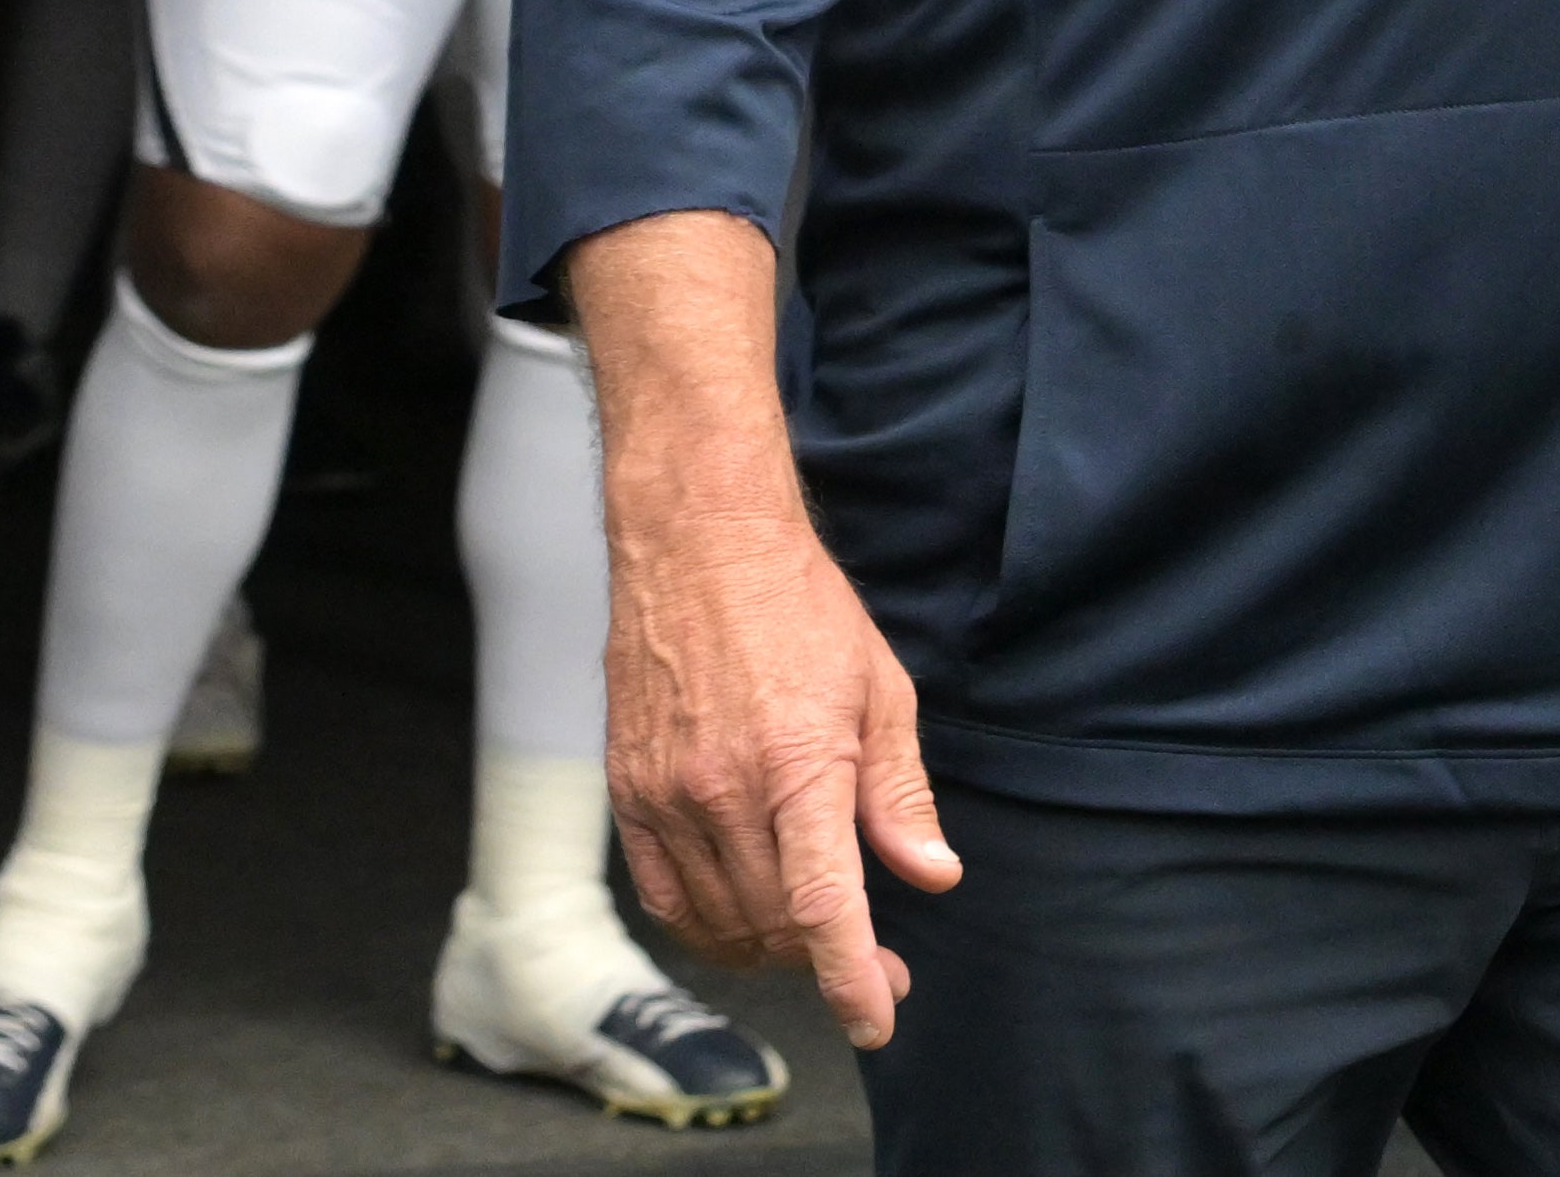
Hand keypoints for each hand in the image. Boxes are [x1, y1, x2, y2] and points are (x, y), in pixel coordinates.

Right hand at [604, 491, 962, 1049]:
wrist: (697, 539)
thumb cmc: (798, 607)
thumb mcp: (879, 690)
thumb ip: (900, 794)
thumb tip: (933, 874)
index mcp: (797, 763)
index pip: (824, 908)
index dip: (852, 979)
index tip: (877, 1020)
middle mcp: (722, 789)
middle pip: (775, 924)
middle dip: (830, 962)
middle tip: (877, 960)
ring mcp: (665, 793)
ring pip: (720, 920)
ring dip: (773, 947)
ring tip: (814, 936)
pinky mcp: (626, 790)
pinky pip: (664, 894)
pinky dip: (707, 925)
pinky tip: (744, 917)